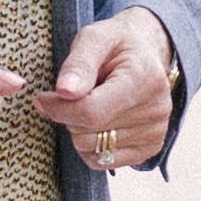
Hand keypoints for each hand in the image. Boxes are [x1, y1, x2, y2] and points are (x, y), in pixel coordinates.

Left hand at [31, 8, 178, 172]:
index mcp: (145, 79)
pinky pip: (103, 162)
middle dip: (69, 116)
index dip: (58, 108)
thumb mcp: (94, 38)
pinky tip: (100, 122)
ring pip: (93, 150)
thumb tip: (64, 91)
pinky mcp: (150, 149)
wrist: (145, 54)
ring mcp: (156, 133)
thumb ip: (78, 63)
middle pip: (89, 134)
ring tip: (92, 105)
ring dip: (80, 131)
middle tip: (76, 95)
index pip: (91, 111)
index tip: (43, 98)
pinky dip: (91, 146)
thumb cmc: (115, 44)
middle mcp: (157, 110)